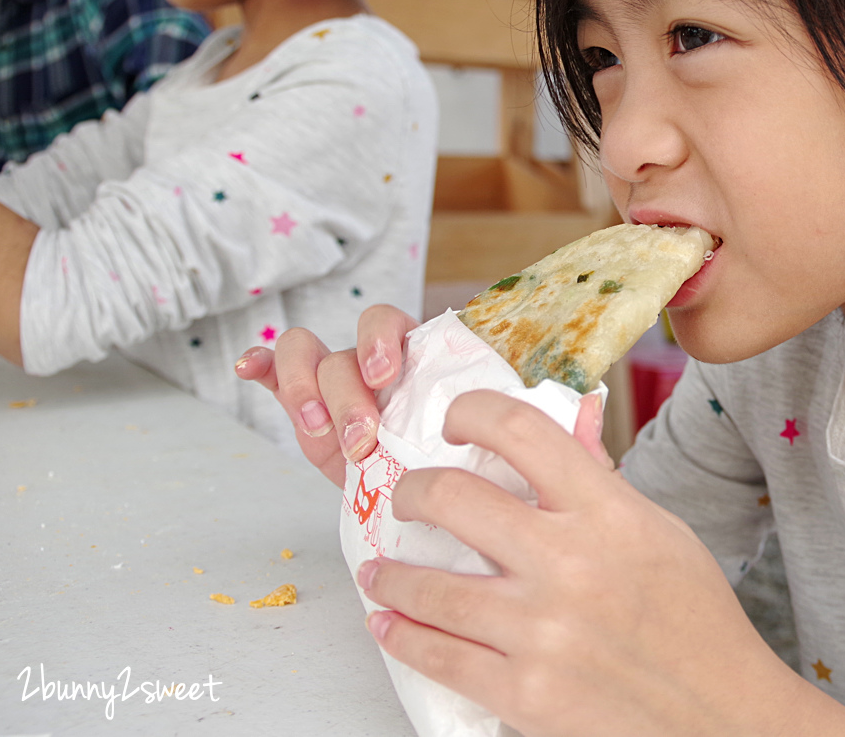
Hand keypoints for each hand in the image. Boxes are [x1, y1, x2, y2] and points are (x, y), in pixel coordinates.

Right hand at [234, 304, 614, 487]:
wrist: (461, 517)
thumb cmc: (496, 479)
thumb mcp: (528, 464)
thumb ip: (557, 437)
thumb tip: (595, 409)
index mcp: (433, 364)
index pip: (402, 326)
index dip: (387, 340)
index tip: (389, 374)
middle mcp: (386, 371)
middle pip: (351, 345)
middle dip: (347, 384)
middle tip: (362, 435)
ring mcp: (344, 392)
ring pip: (311, 358)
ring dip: (308, 390)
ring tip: (325, 439)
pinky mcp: (312, 421)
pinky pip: (278, 381)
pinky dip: (262, 370)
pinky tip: (248, 374)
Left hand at [355, 390, 844, 736]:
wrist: (724, 715)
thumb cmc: (698, 622)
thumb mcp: (662, 532)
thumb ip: (601, 486)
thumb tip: (557, 432)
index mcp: (609, 512)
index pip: (520, 430)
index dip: (470, 412)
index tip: (454, 422)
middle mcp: (569, 562)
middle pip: (453, 497)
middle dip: (413, 492)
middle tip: (407, 498)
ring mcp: (541, 630)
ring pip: (429, 585)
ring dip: (391, 573)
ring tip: (381, 570)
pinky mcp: (524, 692)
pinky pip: (438, 656)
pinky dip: (402, 635)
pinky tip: (390, 622)